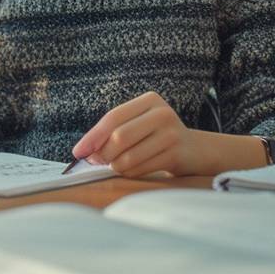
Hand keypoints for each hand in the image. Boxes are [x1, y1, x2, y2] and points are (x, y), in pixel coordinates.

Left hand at [71, 91, 205, 178]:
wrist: (196, 150)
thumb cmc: (158, 138)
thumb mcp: (139, 125)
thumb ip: (114, 132)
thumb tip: (85, 151)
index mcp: (149, 100)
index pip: (113, 117)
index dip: (93, 136)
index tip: (78, 152)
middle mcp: (162, 113)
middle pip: (119, 137)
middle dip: (104, 154)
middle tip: (98, 162)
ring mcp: (171, 133)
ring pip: (129, 156)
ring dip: (117, 166)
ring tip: (117, 166)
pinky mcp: (176, 154)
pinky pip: (141, 168)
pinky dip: (130, 174)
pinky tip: (132, 171)